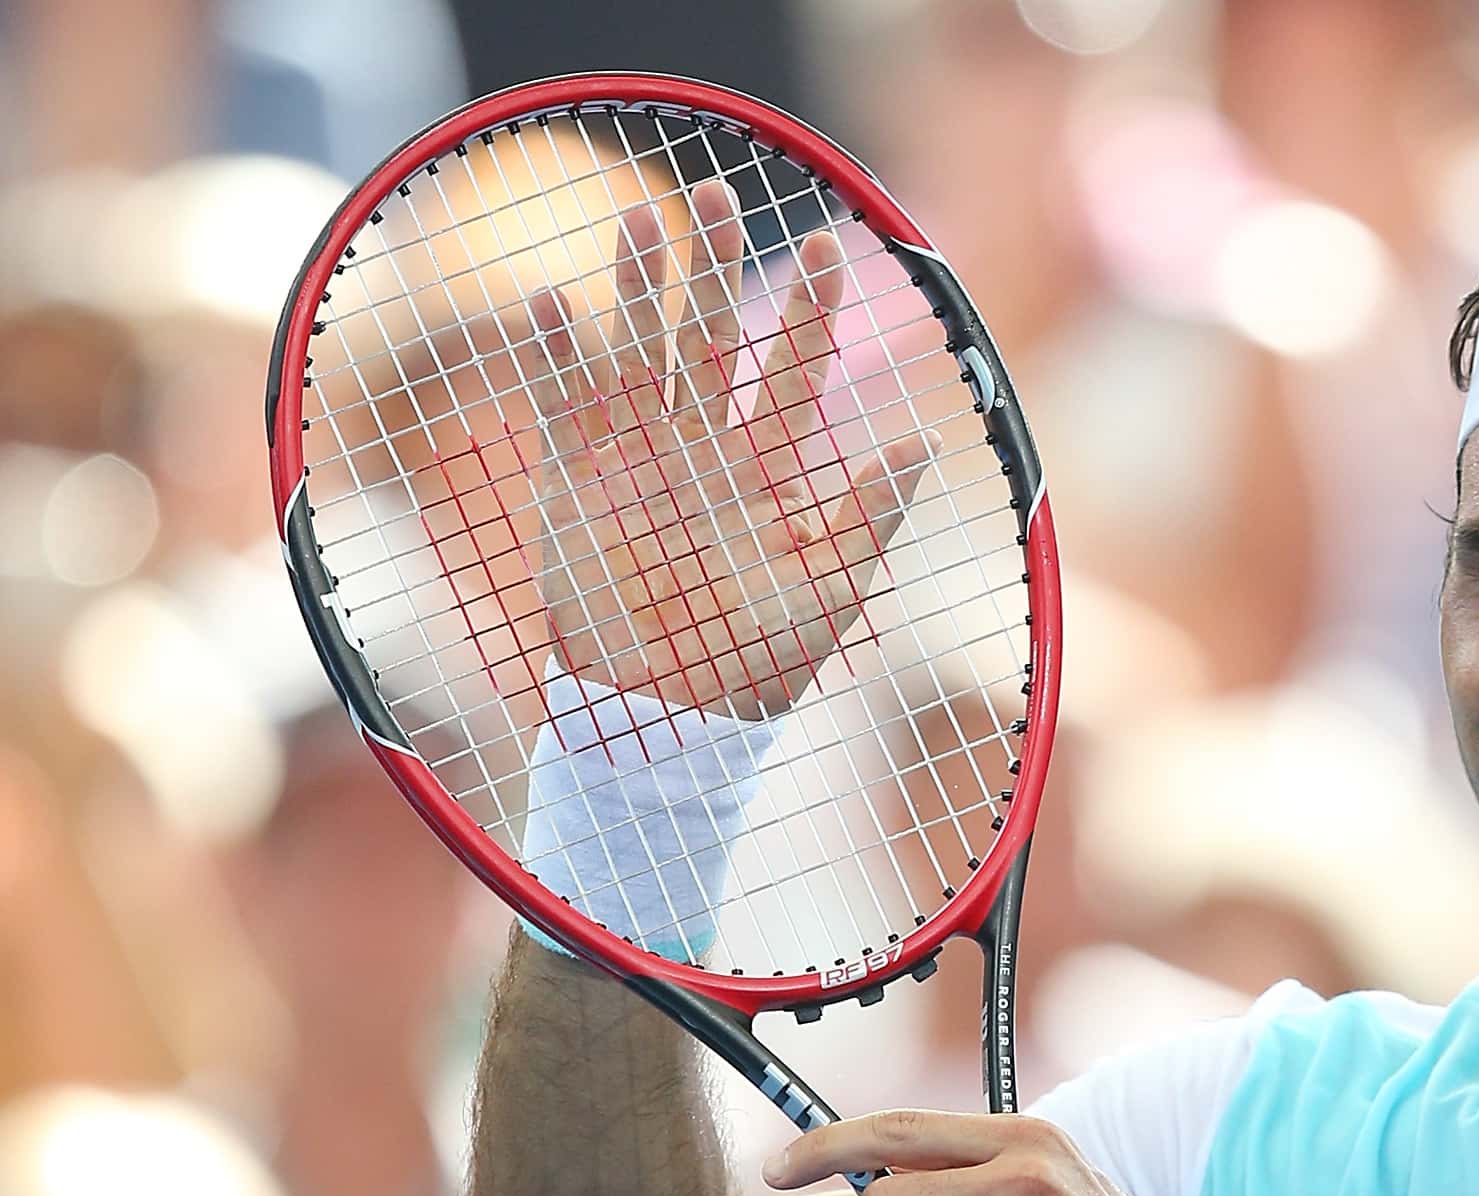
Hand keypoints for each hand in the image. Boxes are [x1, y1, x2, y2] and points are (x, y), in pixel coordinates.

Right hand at [518, 184, 934, 717]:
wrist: (669, 718)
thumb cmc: (756, 663)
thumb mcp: (832, 587)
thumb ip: (869, 511)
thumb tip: (923, 436)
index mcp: (770, 469)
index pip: (796, 369)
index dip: (812, 309)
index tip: (830, 244)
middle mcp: (704, 449)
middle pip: (710, 336)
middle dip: (713, 266)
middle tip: (717, 193)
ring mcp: (639, 459)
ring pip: (638, 351)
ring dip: (635, 287)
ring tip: (638, 218)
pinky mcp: (579, 482)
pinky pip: (566, 407)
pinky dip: (557, 357)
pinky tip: (554, 303)